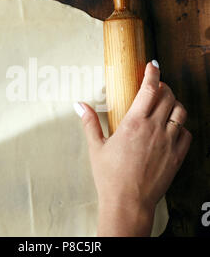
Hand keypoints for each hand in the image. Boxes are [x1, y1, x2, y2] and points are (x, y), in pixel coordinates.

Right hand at [74, 61, 191, 235]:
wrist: (128, 203)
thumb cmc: (110, 176)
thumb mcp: (96, 147)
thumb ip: (89, 122)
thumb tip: (79, 105)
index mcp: (134, 123)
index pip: (149, 89)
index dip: (152, 73)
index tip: (153, 64)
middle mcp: (154, 129)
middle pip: (168, 96)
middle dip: (164, 86)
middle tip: (157, 87)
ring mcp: (168, 142)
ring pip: (181, 112)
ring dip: (175, 103)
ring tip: (166, 104)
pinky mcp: (177, 156)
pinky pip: (187, 133)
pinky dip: (182, 125)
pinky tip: (172, 127)